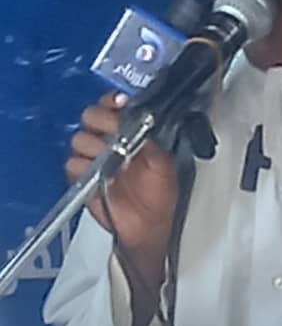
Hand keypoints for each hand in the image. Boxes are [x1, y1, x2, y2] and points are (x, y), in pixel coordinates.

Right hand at [66, 91, 177, 253]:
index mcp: (130, 132)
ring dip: (95, 145)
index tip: (119, 103)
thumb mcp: (164, 163)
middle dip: (100, 120)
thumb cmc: (160, 192)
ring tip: (112, 158)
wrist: (150, 224)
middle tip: (113, 131)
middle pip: (90, 116)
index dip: (112, 101)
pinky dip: (85, 168)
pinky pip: (72, 165)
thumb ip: (152, 142)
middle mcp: (110, 141)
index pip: (112, 105)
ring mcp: (95, 159)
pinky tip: (102, 175)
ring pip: (79, 139)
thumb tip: (141, 124)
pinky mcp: (83, 179)